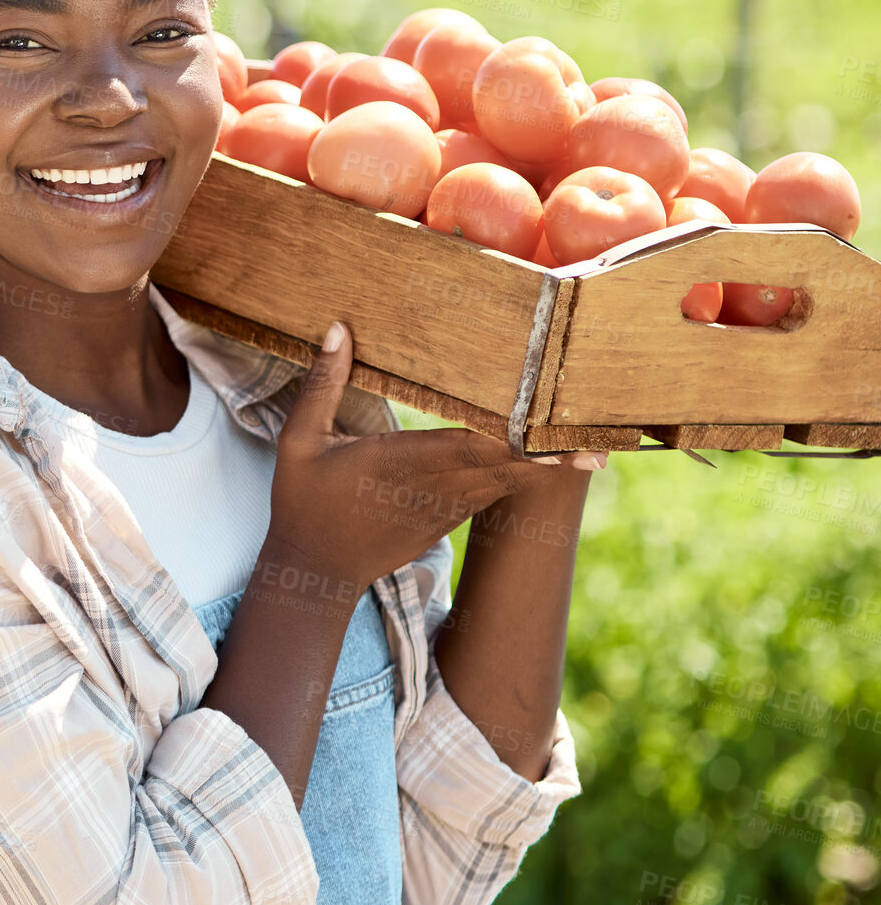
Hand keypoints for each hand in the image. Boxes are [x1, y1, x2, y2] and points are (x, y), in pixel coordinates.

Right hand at [269, 320, 602, 593]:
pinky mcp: (450, 517)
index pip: (472, 447)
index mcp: (402, 463)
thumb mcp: (299, 442)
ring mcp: (447, 507)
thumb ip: (321, 385)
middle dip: (555, 452)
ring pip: (508, 481)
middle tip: (606, 438)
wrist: (316, 575)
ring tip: (595, 444)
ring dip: (549, 464)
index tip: (559, 430)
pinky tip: (554, 460)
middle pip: (506, 464)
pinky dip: (526, 476)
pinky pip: (496, 492)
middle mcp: (435, 486)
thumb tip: (337, 329)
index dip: (520, 440)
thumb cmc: (304, 503)